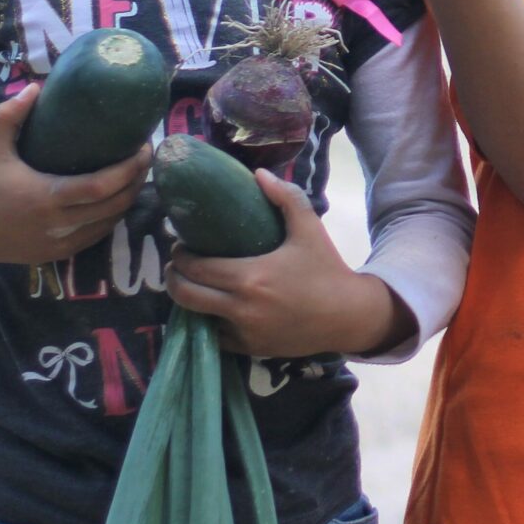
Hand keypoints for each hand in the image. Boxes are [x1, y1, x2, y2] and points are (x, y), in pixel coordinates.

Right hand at [0, 86, 150, 272]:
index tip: (142, 149)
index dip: (128, 170)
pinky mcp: (59, 254)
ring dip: (128, 199)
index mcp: (45, 197)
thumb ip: (8, 115)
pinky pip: (97, 236)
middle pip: (115, 205)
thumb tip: (36, 86)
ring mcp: (61, 242)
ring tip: (136, 174)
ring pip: (111, 223)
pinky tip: (118, 198)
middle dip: (137, 181)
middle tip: (145, 157)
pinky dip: (112, 217)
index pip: (101, 187)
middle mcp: (58, 224)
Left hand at [165, 172, 407, 358]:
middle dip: (174, 278)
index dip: (180, 255)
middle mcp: (241, 308)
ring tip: (192, 285)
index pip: (195, 267)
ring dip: (189, 301)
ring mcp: (244, 332)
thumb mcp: (310, 229)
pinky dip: (209, 322)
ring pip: (195, 318)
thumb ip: (285, 198)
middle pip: (184, 295)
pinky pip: (215, 337)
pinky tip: (213, 308)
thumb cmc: (326, 270)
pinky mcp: (250, 348)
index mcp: (251, 277)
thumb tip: (259, 174)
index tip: (181, 246)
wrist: (349, 316)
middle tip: (179, 266)